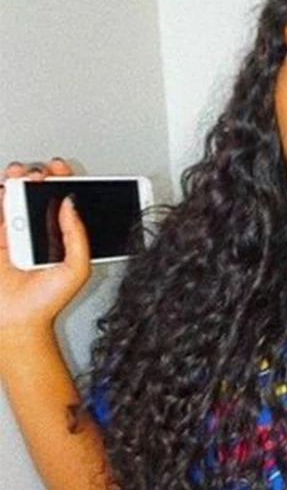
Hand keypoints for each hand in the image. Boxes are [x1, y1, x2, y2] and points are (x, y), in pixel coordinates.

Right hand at [0, 159, 90, 338]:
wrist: (16, 320)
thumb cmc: (47, 301)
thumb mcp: (77, 268)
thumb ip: (77, 236)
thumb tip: (72, 204)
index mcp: (63, 239)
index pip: (65, 203)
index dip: (64, 183)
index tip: (61, 170)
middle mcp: (41, 233)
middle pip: (38, 194)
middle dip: (39, 177)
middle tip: (40, 173)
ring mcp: (17, 234)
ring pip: (15, 197)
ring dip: (16, 181)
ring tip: (20, 174)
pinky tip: (3, 188)